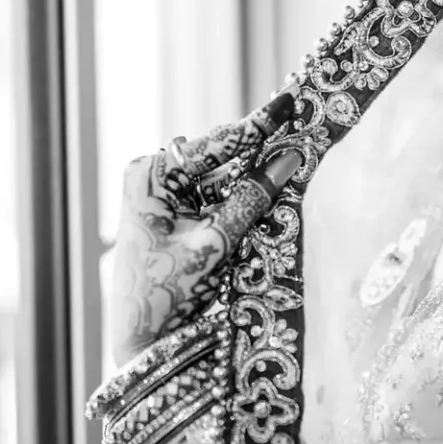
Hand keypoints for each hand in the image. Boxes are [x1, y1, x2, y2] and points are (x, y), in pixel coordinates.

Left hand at [109, 90, 301, 364]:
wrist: (140, 342)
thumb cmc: (165, 293)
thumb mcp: (215, 243)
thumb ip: (252, 199)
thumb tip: (289, 159)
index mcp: (152, 173)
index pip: (217, 143)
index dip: (259, 125)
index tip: (289, 100)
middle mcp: (154, 176)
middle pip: (221, 157)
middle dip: (261, 149)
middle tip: (302, 131)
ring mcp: (163, 195)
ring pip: (223, 177)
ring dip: (255, 176)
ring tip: (295, 160)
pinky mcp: (175, 215)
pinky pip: (217, 197)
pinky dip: (243, 198)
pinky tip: (273, 190)